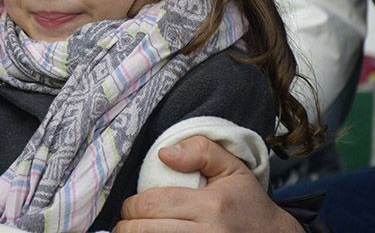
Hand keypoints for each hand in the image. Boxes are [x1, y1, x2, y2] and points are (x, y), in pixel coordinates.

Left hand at [114, 136, 301, 232]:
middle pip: (147, 231)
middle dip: (128, 226)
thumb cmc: (247, 203)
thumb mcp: (232, 167)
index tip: (132, 205)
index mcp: (211, 207)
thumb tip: (164, 154)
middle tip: (127, 222)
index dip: (133, 205)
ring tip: (134, 232)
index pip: (153, 205)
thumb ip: (200, 150)